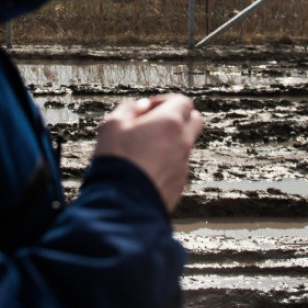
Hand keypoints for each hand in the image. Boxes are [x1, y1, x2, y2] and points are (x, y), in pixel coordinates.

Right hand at [93, 94, 202, 212]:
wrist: (124, 205)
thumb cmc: (116, 160)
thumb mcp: (112, 125)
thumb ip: (129, 108)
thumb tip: (141, 106)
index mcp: (170, 123)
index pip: (183, 101)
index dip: (164, 101)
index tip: (146, 109)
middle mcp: (183, 143)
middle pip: (194, 121)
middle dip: (177, 118)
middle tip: (153, 125)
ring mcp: (183, 165)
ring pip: (185, 146)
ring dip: (170, 142)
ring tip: (143, 151)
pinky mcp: (180, 185)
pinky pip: (178, 167)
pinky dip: (167, 163)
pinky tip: (145, 170)